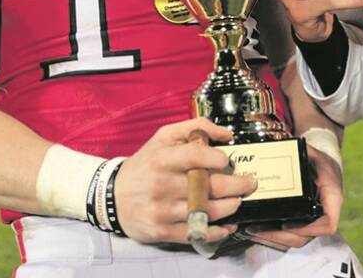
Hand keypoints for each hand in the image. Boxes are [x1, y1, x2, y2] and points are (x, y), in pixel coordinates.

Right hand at [112, 118, 255, 243]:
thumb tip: (227, 134)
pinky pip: (196, 233)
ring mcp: (162, 210)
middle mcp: (162, 184)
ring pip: (206, 211)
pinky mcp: (163, 231)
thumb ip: (195, 128)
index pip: (195, 155)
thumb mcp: (164, 137)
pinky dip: (217, 231)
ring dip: (229, 207)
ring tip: (238, 201)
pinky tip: (227, 225)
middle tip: (249, 183)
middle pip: (207, 186)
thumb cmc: (145, 164)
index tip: (228, 160)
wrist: (113, 195)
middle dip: (236, 186)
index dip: (217, 158)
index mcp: (162, 158)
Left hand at [243, 144, 342, 249]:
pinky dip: (273, 235)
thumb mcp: (311, 153)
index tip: (285, 223)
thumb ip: (299, 155)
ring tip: (251, 229)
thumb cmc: (318, 160)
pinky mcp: (301, 223)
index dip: (307, 229)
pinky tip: (256, 228)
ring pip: (295, 239)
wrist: (324, 165)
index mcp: (332, 198)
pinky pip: (289, 235)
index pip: (327, 224)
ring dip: (273, 238)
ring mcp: (312, 221)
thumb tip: (280, 154)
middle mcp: (323, 214)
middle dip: (279, 236)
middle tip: (256, 229)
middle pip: (305, 236)